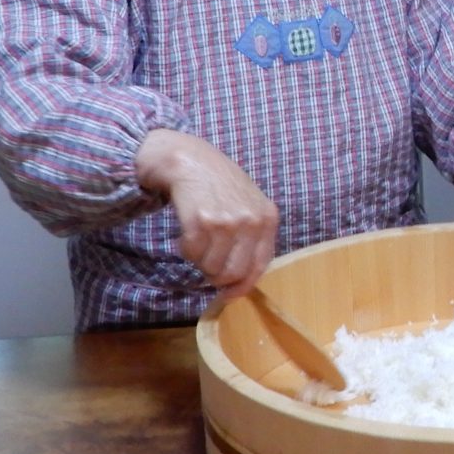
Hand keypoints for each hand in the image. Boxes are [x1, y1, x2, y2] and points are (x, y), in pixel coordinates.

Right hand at [134, 128, 276, 299]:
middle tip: (207, 265)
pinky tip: (187, 234)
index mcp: (268, 218)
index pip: (261, 264)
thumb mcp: (249, 204)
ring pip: (211, 266)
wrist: (190, 159)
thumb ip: (252, 237)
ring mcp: (226, 221)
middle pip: (234, 272)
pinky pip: (192, 253)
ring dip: (199, 261)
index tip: (230, 295)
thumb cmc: (220, 185)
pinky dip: (186, 250)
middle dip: (217, 276)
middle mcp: (250, 221)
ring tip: (199, 241)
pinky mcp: (200, 220)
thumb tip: (242, 281)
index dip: (244, 286)